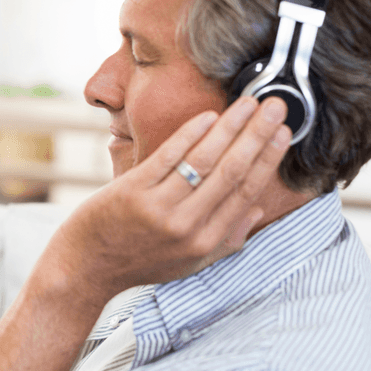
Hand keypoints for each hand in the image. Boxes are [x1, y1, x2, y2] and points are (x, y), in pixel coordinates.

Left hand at [50, 96, 292, 300]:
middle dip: (258, 135)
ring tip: (248, 103)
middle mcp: (186, 227)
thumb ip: (225, 239)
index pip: (246, 193)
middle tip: (276, 106)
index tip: (284, 133)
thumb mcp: (188, 262)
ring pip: (204, 161)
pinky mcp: (133, 191)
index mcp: (205, 242)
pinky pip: (169, 156)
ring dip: (230, 127)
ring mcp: (159, 208)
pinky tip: (208, 115)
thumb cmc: (138, 260)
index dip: (268, 160)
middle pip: (232, 172)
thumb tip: (256, 211)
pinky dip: (190, 133)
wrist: (86, 267)